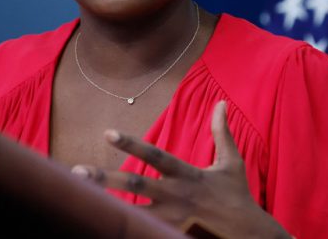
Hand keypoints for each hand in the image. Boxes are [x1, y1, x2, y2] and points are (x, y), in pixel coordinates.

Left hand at [71, 101, 290, 238]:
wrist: (250, 235)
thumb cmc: (237, 196)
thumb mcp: (232, 162)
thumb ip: (222, 132)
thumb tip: (221, 103)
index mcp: (187, 175)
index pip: (155, 156)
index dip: (132, 144)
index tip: (108, 133)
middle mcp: (176, 196)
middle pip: (136, 185)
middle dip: (106, 179)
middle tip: (77, 172)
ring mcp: (172, 219)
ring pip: (133, 212)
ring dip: (106, 205)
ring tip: (80, 198)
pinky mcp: (172, 234)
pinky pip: (143, 231)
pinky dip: (125, 227)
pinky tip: (100, 223)